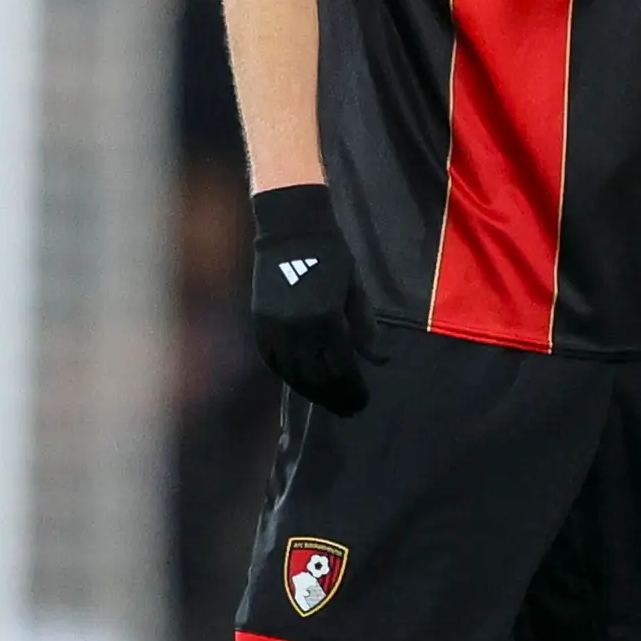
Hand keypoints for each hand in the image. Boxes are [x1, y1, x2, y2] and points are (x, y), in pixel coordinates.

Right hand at [249, 183, 383, 415]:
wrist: (291, 230)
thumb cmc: (332, 257)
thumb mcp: (356, 290)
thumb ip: (366, 328)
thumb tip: (380, 361)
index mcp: (326, 320)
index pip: (341, 368)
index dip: (353, 389)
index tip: (362, 402)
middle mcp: (298, 329)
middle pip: (317, 377)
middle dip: (335, 397)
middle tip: (348, 410)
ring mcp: (275, 328)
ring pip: (293, 374)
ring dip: (311, 392)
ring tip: (327, 401)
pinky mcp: (260, 323)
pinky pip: (272, 360)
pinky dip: (287, 376)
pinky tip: (300, 383)